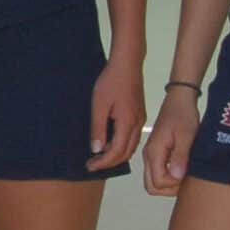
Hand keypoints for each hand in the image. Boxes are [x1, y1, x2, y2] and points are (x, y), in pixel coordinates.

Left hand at [87, 54, 145, 171]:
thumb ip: (98, 128)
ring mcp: (140, 119)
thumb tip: (97, 149)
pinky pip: (132, 137)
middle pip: (126, 153)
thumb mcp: (99, 105)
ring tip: (99, 156)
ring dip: (116, 154)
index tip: (90, 166)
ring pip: (131, 146)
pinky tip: (110, 142)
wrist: (127, 63)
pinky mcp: (139, 114)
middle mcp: (137, 124)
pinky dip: (122, 145)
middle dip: (109, 162)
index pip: (116, 152)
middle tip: (92, 164)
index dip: (103, 162)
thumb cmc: (112, 80)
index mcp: (128, 123)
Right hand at [144, 85, 199, 196]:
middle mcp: (148, 155)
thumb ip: (180, 157)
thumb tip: (176, 176)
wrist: (178, 100)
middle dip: (169, 189)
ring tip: (184, 173)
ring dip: (168, 184)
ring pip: (153, 181)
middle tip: (184, 179)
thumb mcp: (186, 135)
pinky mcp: (156, 153)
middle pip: (151, 187)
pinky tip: (181, 168)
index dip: (174, 184)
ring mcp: (151, 155)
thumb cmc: (182, 114)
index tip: (186, 174)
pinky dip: (168, 176)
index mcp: (154, 151)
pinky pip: (157, 172)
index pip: (158, 182)